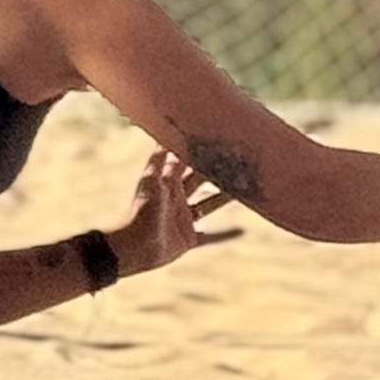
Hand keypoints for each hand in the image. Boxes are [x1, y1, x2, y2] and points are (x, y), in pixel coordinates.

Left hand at [114, 150, 238, 276]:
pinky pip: (211, 236)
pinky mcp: (189, 239)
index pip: (188, 162)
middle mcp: (178, 199)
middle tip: (240, 161)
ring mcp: (184, 219)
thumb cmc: (139, 212)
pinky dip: (226, 233)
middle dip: (219, 172)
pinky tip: (242, 230)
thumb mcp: (150, 181)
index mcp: (169, 183)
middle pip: (203, 182)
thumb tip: (162, 132)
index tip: (218, 139)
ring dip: (226, 198)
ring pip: (210, 204)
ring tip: (247, 189)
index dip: (201, 152)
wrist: (132, 247)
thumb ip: (158, 159)